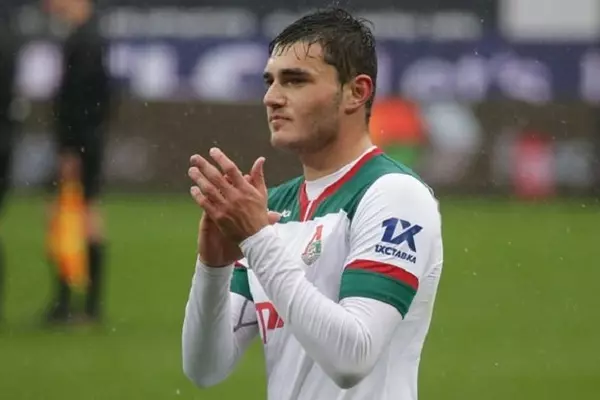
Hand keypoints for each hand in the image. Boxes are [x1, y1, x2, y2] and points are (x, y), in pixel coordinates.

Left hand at [189, 149, 278, 264]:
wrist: (256, 237)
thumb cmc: (259, 214)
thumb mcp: (262, 193)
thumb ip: (258, 176)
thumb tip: (260, 159)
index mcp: (245, 189)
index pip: (231, 169)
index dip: (221, 158)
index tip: (212, 151)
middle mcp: (235, 196)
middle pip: (216, 177)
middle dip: (204, 165)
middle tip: (194, 158)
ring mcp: (226, 207)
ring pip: (209, 189)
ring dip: (198, 179)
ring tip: (191, 170)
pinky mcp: (219, 217)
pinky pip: (205, 204)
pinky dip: (198, 196)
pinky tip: (193, 189)